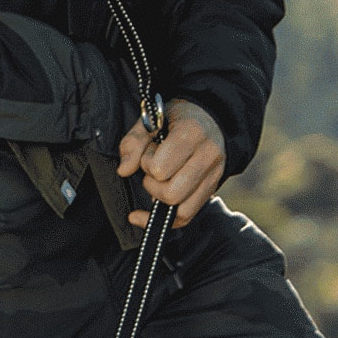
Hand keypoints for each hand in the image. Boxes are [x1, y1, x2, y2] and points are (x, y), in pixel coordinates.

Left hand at [116, 99, 225, 228]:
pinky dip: (164, 220)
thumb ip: (132, 144)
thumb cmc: (174, 120)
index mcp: (192, 133)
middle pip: (172, 194)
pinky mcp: (211, 189)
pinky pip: (186, 217)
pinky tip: (144, 214)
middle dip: (153, 186)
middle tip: (153, 171)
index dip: (147, 164)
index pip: (160, 169)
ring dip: (161, 200)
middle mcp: (208, 155)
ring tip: (159, 182)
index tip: (149, 153)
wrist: (209, 117)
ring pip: (181, 210)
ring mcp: (214, 174)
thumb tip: (124, 171)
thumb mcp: (149, 122)